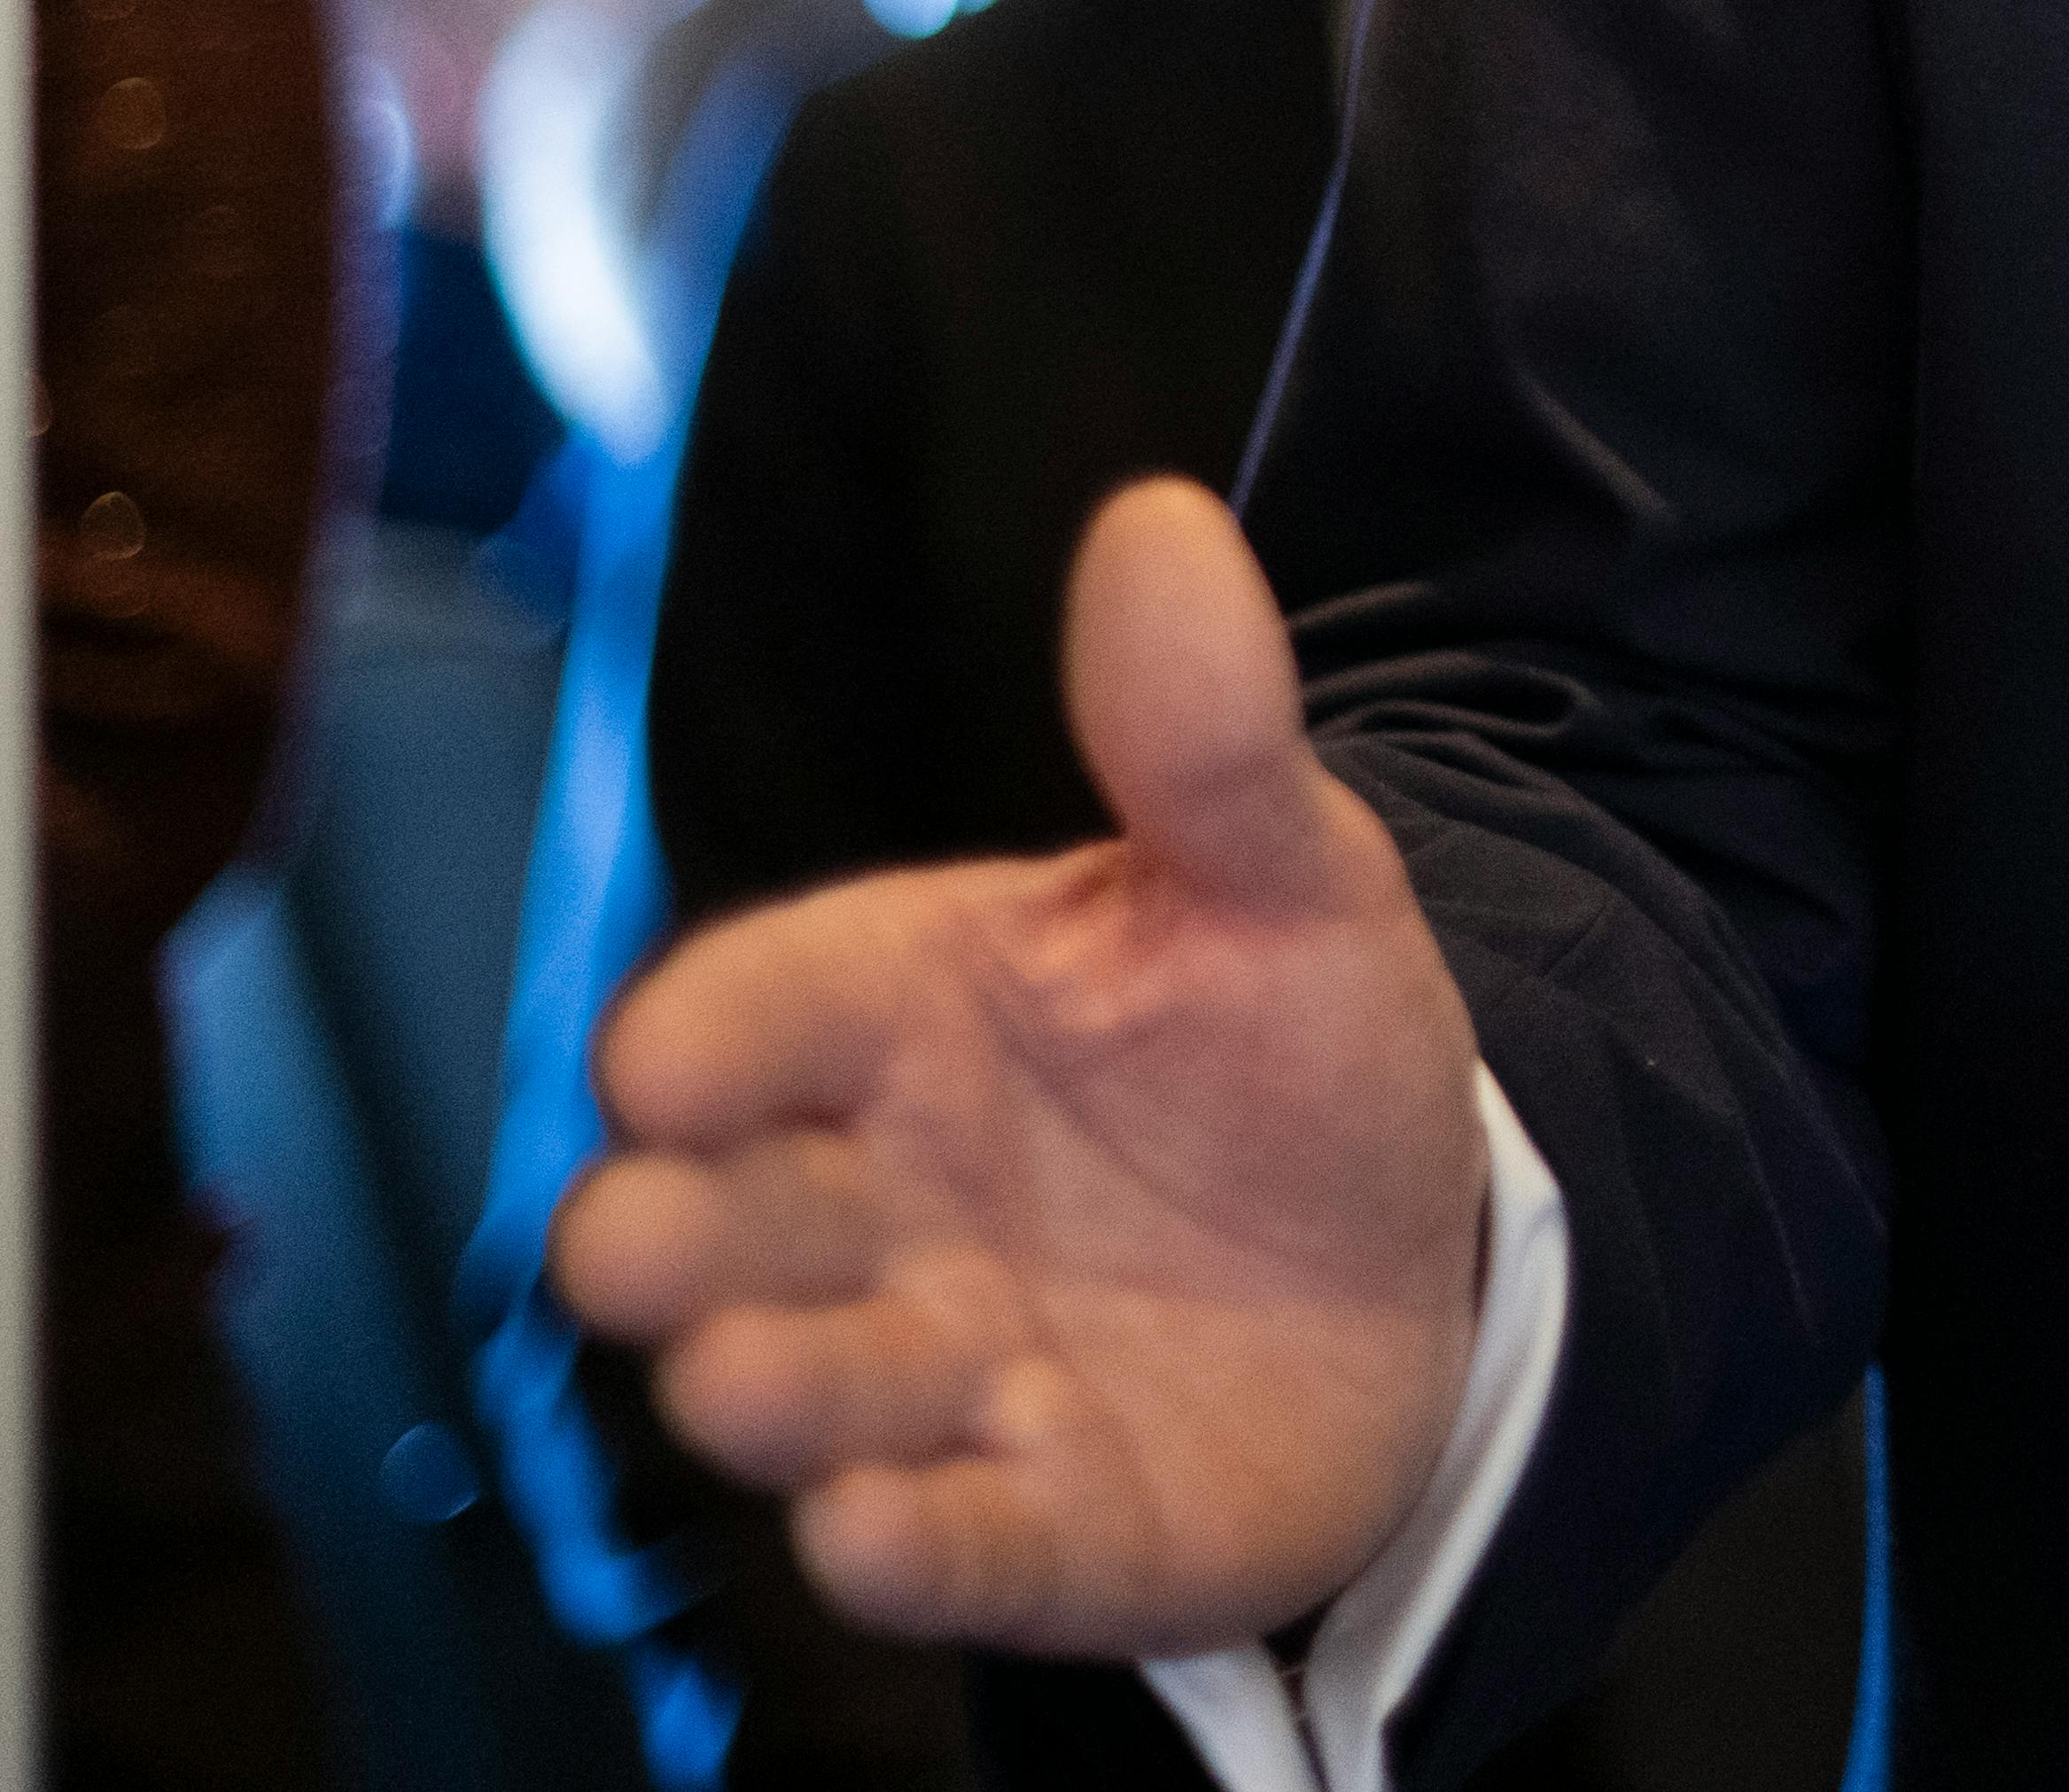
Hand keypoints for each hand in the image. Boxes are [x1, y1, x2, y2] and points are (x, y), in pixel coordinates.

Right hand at [554, 478, 1487, 1651]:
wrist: (1425, 1251)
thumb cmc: (1292, 1052)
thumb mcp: (1284, 873)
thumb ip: (1204, 730)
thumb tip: (1156, 525)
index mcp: (903, 1016)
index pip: (746, 1016)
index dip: (699, 1043)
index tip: (663, 1063)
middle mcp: (878, 1200)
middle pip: (715, 1224)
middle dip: (663, 1241)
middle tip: (643, 1246)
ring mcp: (942, 1368)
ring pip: (799, 1393)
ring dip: (771, 1392)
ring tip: (758, 1380)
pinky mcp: (1034, 1518)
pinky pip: (944, 1544)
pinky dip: (903, 1544)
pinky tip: (884, 1528)